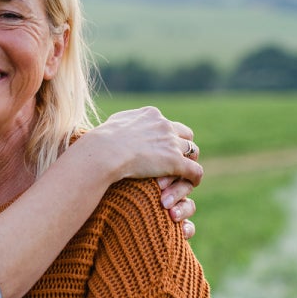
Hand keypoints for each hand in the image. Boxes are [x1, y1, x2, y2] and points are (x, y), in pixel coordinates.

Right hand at [84, 106, 202, 185]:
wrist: (105, 151)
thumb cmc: (102, 141)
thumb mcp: (113, 124)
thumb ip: (123, 123)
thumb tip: (119, 125)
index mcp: (151, 115)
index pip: (167, 124)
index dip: (167, 136)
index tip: (162, 146)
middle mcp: (164, 125)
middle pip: (185, 134)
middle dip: (183, 145)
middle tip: (179, 157)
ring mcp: (171, 143)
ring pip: (192, 150)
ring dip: (189, 160)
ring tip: (186, 172)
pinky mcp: (175, 162)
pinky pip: (194, 170)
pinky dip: (195, 177)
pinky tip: (192, 182)